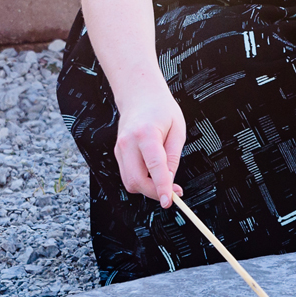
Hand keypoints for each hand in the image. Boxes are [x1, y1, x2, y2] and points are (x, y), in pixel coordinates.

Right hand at [114, 81, 185, 208]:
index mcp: (145, 134)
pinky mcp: (118, 153)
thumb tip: (169, 180)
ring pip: (130, 182)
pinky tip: (153, 174)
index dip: (162, 187)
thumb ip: (173, 156)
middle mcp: (128, 143)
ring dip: (147, 188)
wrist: (140, 95)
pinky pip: (128, 175)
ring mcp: (119, 149)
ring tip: (164, 181)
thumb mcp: (177, 130)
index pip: (154, 166)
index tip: (168, 201)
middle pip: (136, 180)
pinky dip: (141, 180)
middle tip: (172, 193)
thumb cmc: (161, 110)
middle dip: (154, 192)